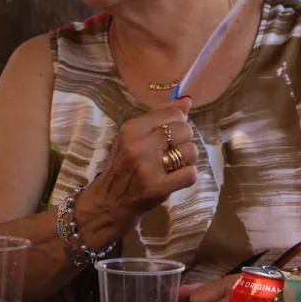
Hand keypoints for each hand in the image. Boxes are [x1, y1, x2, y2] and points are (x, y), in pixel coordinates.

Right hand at [86, 100, 198, 222]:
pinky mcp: (158, 188)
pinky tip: (176, 178)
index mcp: (132, 128)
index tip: (170, 134)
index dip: (179, 122)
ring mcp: (148, 167)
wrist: (110, 201)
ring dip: (188, 159)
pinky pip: (190, 174)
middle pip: (185, 130)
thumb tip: (187, 100)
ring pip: (190, 151)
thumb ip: (159, 116)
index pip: (173, 112)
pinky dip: (188, 176)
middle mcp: (139, 145)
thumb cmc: (124, 165)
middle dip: (185, 140)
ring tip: (174, 165)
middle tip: (173, 151)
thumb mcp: (134, 136)